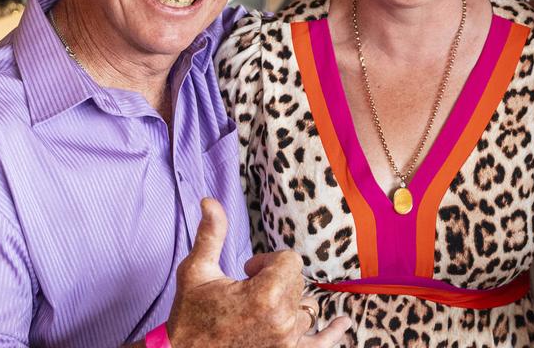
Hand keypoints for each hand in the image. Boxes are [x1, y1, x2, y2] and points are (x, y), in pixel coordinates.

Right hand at [167, 198, 351, 347]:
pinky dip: (332, 334)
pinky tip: (343, 324)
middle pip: (298, 282)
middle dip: (276, 281)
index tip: (247, 271)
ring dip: (289, 304)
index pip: (290, 261)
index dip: (267, 261)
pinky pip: (320, 344)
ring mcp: (288, 342)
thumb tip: (210, 200)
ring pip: (306, 308)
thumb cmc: (189, 316)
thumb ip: (211, 234)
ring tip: (264, 309)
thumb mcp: (196, 271)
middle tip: (245, 292)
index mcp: (264, 295)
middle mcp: (283, 320)